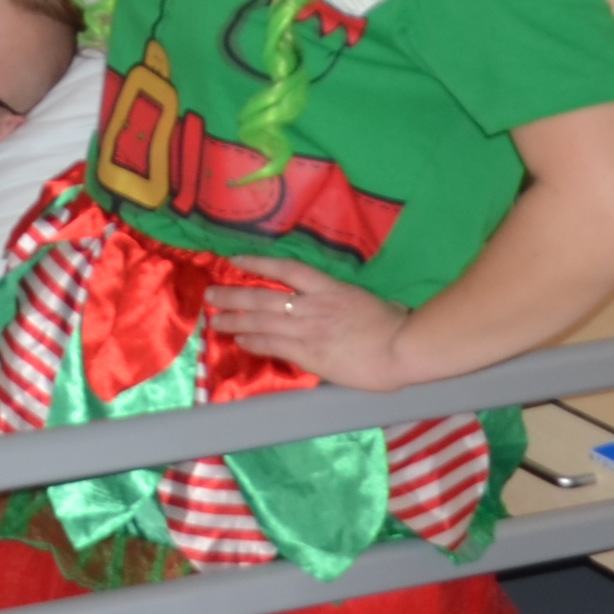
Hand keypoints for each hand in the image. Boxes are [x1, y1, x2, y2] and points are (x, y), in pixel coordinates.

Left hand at [200, 262, 418, 389]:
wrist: (403, 347)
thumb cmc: (397, 325)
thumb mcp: (372, 303)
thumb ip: (353, 303)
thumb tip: (351, 306)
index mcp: (330, 288)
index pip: (287, 269)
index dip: (259, 262)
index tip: (236, 260)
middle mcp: (312, 304)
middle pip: (264, 295)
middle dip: (234, 294)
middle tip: (210, 294)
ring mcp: (308, 328)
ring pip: (262, 320)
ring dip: (234, 319)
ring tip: (214, 319)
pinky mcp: (309, 353)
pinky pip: (273, 344)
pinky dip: (253, 340)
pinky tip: (239, 339)